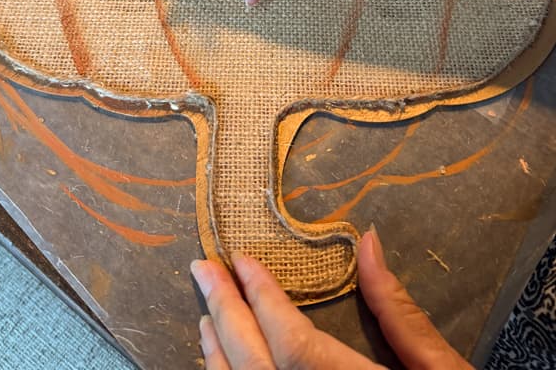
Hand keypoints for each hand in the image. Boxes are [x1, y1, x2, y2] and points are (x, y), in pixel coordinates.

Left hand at [190, 227, 472, 369]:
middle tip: (201, 269)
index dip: (262, 296)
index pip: (293, 342)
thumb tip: (368, 243)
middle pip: (256, 367)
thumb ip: (399, 312)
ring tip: (205, 315)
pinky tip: (223, 366)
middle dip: (226, 313)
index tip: (240, 258)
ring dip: (220, 355)